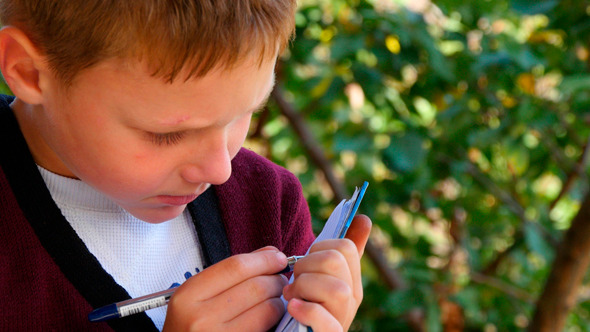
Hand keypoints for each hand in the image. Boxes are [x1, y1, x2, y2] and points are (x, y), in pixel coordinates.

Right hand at [162, 246, 288, 331]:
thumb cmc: (191, 324)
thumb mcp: (199, 294)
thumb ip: (232, 271)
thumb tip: (271, 254)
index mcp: (189, 296)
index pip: (235, 267)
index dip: (263, 260)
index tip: (278, 257)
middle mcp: (202, 318)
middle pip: (255, 287)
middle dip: (275, 279)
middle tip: (280, 279)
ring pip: (267, 307)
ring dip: (278, 298)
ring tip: (276, 297)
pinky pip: (267, 325)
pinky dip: (275, 316)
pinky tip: (271, 313)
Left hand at [283, 215, 371, 330]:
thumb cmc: (307, 306)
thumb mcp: (322, 277)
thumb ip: (340, 252)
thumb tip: (364, 218)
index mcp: (351, 281)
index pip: (345, 247)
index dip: (320, 248)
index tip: (307, 263)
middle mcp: (352, 300)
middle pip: (335, 261)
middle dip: (306, 265)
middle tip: (295, 281)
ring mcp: (343, 319)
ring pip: (335, 289)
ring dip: (303, 287)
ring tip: (292, 297)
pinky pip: (323, 318)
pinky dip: (305, 310)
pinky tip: (294, 308)